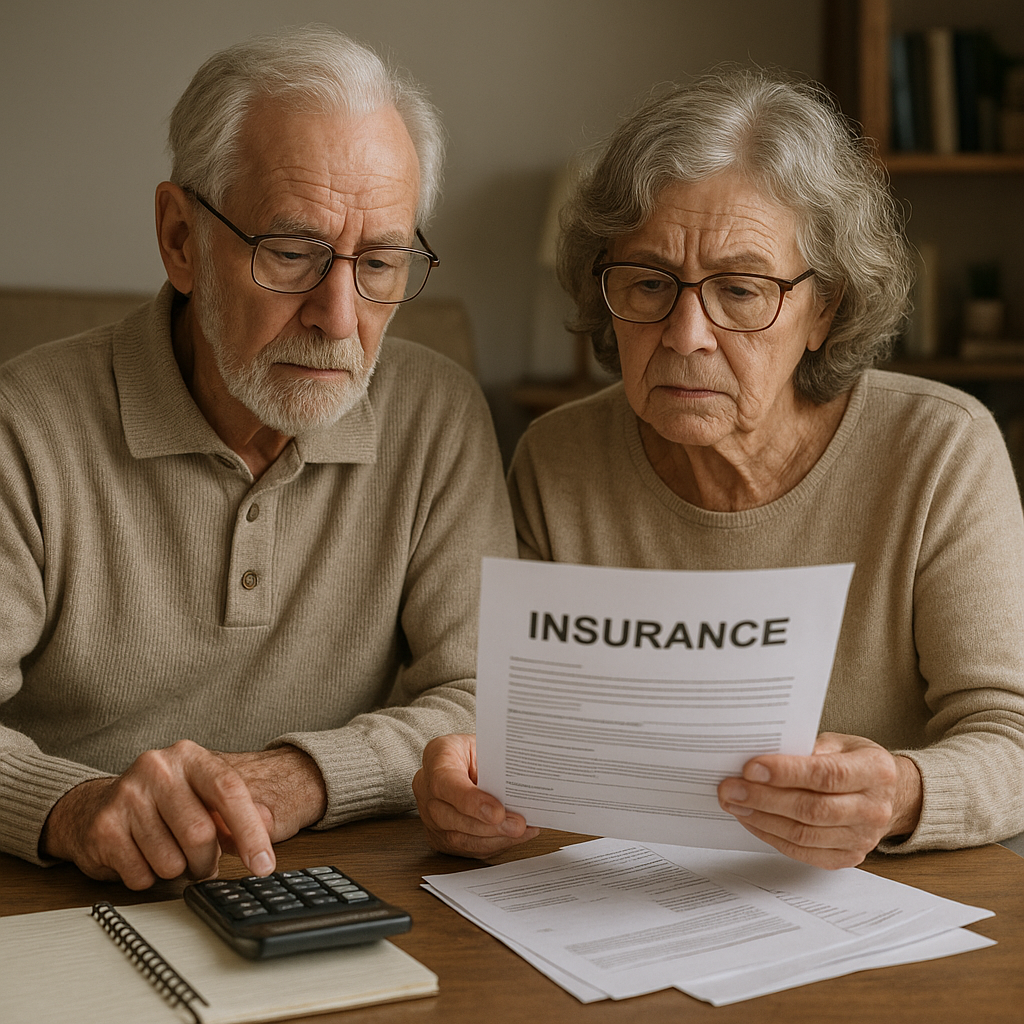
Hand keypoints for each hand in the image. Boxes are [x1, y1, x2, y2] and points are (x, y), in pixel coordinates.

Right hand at [40, 741, 325, 888]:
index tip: (264, 865)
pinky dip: (149, 878)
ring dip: (178, 872)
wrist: (97, 807)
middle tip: (204, 865)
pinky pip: (141, 875)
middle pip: (200, 834)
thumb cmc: (165, 803)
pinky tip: (142, 858)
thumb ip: (240, 811)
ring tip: (170, 856)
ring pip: (170, 861)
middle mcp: (158, 768)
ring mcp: (127, 795)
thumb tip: (268, 826)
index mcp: (190, 756)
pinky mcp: (103, 827)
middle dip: (207, 862)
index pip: (229, 791)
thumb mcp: (205, 798)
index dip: (250, 832)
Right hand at [413, 734, 538, 857]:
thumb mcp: (484, 743)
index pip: (445, 783)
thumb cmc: (475, 750)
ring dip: (493, 839)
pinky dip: (493, 845)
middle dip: (488, 826)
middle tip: (517, 825)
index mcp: (436, 757)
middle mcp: (425, 789)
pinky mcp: (439, 837)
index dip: (471, 801)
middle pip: (450, 816)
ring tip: (520, 833)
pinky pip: (465, 848)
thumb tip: (520, 784)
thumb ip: (496, 763)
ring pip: (457, 838)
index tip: (498, 812)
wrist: (462, 759)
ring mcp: (429, 816)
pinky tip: (513, 838)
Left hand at [717, 732, 922, 868]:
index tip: (751, 767)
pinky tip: (752, 820)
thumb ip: (806, 748)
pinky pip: (803, 852)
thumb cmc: (854, 761)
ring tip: (734, 804)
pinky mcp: (848, 857)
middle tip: (730, 788)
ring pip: (804, 834)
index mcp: (875, 771)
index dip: (786, 773)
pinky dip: (772, 836)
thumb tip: (760, 758)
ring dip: (762, 820)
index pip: (827, 775)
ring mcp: (862, 838)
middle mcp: (874, 809)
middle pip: (812, 809)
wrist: (888, 794)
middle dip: (764, 799)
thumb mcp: (839, 742)